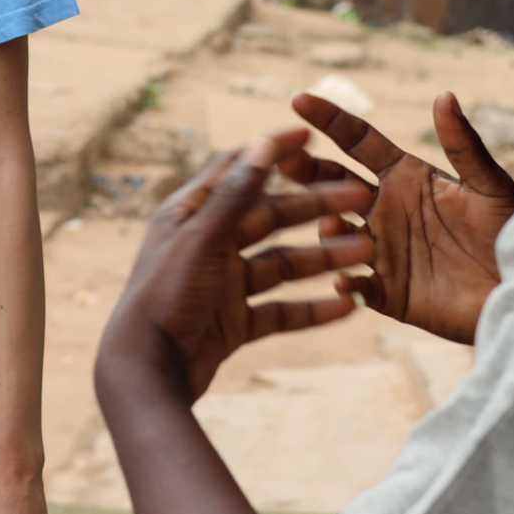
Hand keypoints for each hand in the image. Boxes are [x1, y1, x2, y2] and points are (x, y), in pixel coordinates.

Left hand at [99, 130, 369, 402]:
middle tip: (361, 200)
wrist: (146, 374)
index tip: (311, 138)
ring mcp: (222, 285)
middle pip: (269, 218)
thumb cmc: (164, 299)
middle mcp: (207, 245)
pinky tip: (349, 304)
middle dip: (315, 209)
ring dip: (323, 258)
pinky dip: (312, 308)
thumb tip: (263, 142)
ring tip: (366, 253)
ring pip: (281, 265)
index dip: (272, 153)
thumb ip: (235, 195)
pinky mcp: (233, 323)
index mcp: (189, 215)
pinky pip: (280, 310)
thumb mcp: (202, 241)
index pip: (237, 171)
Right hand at [290, 92, 513, 346]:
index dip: (330, 121)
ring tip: (331, 225)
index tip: (299, 100)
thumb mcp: (490, 187)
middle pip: (333, 185)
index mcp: (405, 178)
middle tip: (284, 160)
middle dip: (306, 171)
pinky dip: (347, 284)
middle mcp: (384, 210)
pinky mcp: (387, 292)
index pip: (358, 142)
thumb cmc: (511, 234)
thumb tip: (444, 95)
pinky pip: (357, 287)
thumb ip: (464, 146)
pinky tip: (345, 282)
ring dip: (327, 228)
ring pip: (336, 235)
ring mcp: (381, 251)